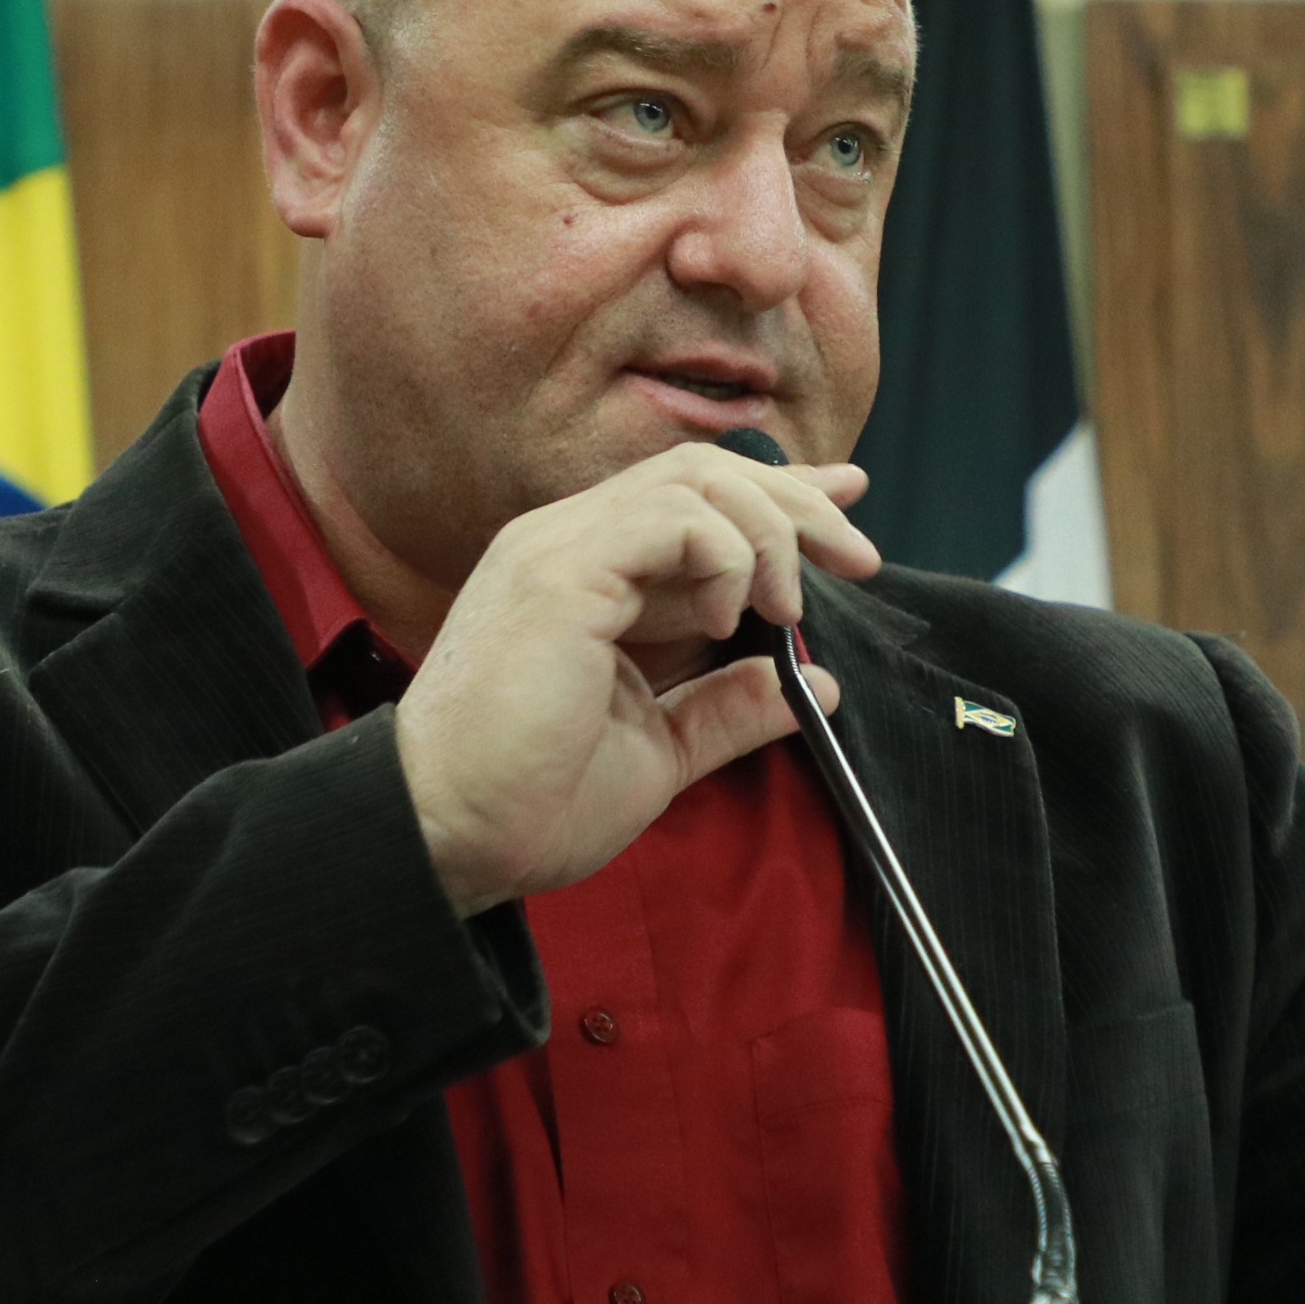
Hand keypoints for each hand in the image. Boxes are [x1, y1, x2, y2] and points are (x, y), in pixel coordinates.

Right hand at [393, 444, 878, 916]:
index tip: (844, 509)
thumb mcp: (657, 752)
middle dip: (796, 502)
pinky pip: (673, 518)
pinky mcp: (559, 570)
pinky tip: (727, 615)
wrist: (447, 833)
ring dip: (768, 531)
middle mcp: (566, 542)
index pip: (693, 500)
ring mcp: (558, 547)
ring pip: (696, 479)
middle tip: (857, 555)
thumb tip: (810, 684)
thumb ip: (725, 709)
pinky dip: (725, 555)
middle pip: (704, 471)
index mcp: (584, 576)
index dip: (776, 496)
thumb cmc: (529, 801)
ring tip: (788, 606)